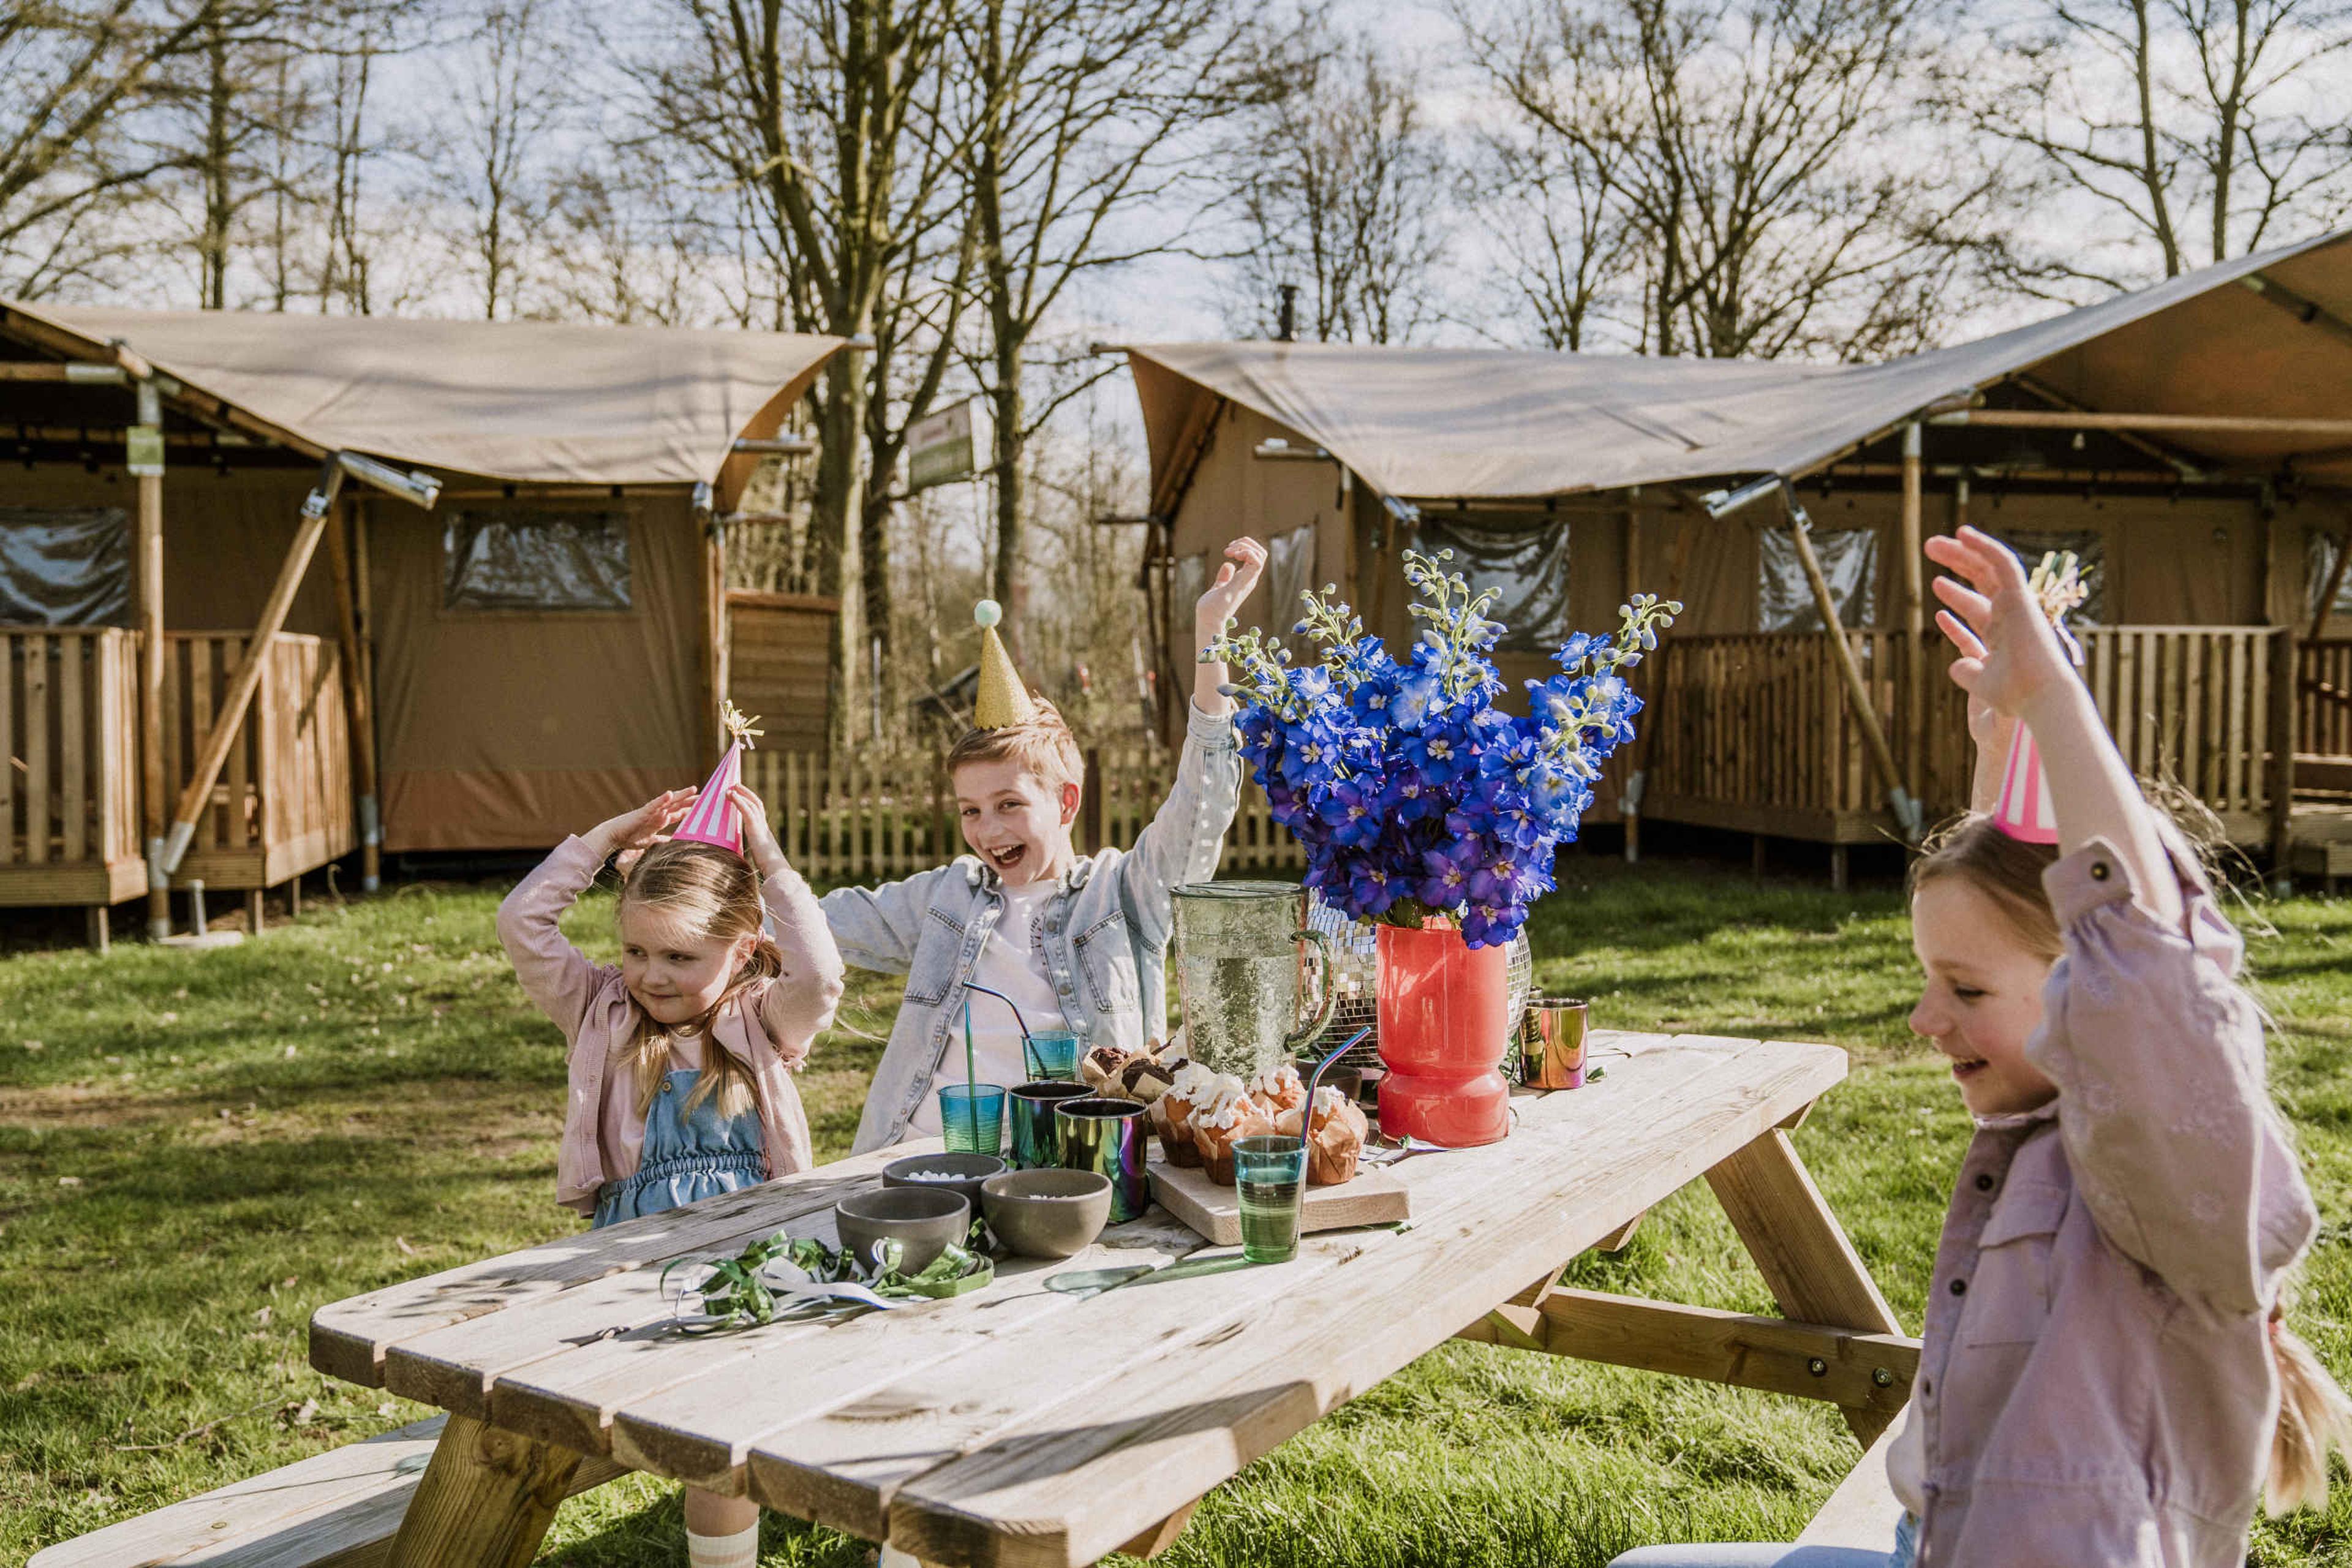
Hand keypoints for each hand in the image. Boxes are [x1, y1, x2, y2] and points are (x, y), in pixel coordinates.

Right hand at [587, 788, 695, 858]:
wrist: (613, 836)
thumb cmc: (630, 837)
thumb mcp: (651, 841)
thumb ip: (662, 840)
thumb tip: (673, 843)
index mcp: (660, 819)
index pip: (679, 812)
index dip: (691, 809)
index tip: (705, 807)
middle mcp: (657, 813)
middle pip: (677, 805)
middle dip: (691, 801)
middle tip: (706, 796)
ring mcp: (650, 811)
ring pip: (668, 802)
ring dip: (681, 795)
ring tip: (693, 789)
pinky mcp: (642, 812)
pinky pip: (653, 805)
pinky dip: (661, 799)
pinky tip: (670, 794)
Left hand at [730, 783, 788, 878]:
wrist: (776, 868)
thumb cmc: (769, 867)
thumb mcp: (758, 857)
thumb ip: (753, 852)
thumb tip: (746, 858)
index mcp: (763, 832)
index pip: (757, 813)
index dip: (749, 803)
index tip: (741, 796)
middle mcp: (763, 826)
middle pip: (756, 803)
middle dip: (746, 793)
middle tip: (736, 785)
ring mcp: (760, 826)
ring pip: (752, 804)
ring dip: (741, 794)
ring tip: (731, 787)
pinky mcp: (756, 829)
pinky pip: (747, 811)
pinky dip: (739, 801)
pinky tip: (731, 795)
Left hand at [1194, 536, 1269, 643]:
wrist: (1208, 620)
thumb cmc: (1211, 609)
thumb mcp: (1218, 587)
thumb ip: (1224, 577)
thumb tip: (1228, 565)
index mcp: (1245, 579)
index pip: (1256, 556)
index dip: (1244, 547)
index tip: (1228, 551)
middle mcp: (1250, 579)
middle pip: (1261, 552)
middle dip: (1246, 543)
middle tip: (1228, 549)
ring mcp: (1249, 581)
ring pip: (1261, 554)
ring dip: (1245, 546)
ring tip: (1229, 552)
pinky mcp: (1244, 582)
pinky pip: (1257, 561)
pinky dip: (1246, 552)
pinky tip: (1232, 556)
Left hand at [1925, 528, 2079, 725]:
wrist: (2038, 696)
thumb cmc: (2015, 696)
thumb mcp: (1981, 684)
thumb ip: (1968, 671)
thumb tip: (1955, 665)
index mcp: (2001, 634)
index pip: (1976, 606)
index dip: (1956, 593)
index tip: (1937, 583)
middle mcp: (2009, 615)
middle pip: (1980, 580)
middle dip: (1956, 562)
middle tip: (1929, 548)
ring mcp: (2017, 604)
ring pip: (1987, 568)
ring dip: (1962, 552)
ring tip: (1931, 543)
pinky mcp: (2022, 597)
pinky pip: (2003, 563)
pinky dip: (1985, 546)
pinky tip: (1963, 534)